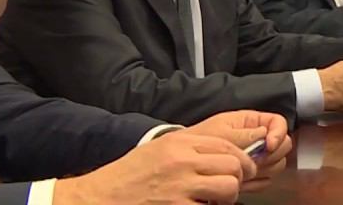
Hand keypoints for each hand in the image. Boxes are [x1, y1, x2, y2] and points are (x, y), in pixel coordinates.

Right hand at [53, 132, 253, 203]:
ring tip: (216, 200)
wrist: (98, 198)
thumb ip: (192, 148)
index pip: (228, 145)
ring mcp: (179, 186)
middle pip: (233, 165)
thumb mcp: (159, 150)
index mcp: (179, 143)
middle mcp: (182, 161)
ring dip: (228, 197)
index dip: (243, 159)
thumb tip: (226, 153)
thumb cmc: (129, 175)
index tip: (245, 169)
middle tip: (232, 186)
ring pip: (228, 187)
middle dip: (238, 178)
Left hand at [183, 110, 291, 189]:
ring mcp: (258, 158)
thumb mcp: (221, 132)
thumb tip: (266, 136)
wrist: (186, 160)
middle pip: (283, 145)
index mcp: (253, 123)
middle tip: (254, 160)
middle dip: (272, 154)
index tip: (269, 144)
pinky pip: (266, 180)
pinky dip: (257, 183)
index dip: (278, 133)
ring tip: (245, 172)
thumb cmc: (199, 141)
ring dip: (265, 169)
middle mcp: (259, 139)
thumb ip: (245, 134)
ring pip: (278, 164)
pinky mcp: (253, 175)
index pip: (279, 123)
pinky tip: (243, 183)